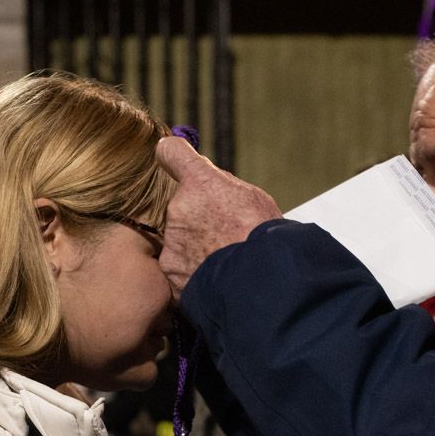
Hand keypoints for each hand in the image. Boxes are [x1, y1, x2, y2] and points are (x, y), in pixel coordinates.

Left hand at [155, 136, 281, 295]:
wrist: (261, 282)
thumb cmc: (263, 238)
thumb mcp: (254, 198)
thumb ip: (224, 187)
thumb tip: (210, 182)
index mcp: (200, 183)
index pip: (172, 153)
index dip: (174, 158)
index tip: (175, 162)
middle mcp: (178, 208)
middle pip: (182, 207)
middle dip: (198, 218)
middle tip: (225, 234)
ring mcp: (172, 241)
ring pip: (180, 239)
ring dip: (196, 247)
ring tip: (224, 260)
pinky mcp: (171, 271)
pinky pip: (180, 267)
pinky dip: (193, 272)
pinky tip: (215, 277)